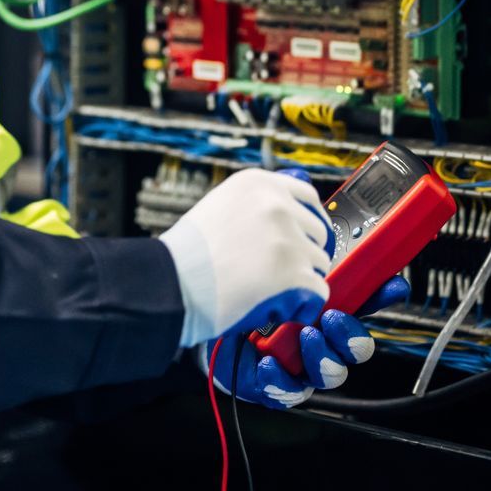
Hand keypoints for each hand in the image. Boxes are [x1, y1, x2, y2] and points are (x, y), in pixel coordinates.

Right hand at [159, 167, 331, 348]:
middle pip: (317, 232)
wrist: (171, 285)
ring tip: (268, 289)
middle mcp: (277, 205)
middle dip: (303, 254)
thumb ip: (255, 206)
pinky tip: (279, 306)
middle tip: (277, 272)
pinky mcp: (294, 273)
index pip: (308, 196)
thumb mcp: (220, 206)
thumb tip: (288, 219)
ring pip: (319, 263)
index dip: (307, 222)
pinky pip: (318, 291)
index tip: (304, 238)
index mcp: (259, 184)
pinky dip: (303, 304)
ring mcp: (288, 238)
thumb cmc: (186, 256)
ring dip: (300, 280)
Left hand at [208, 276, 410, 408]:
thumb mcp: (275, 265)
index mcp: (323, 306)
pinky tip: (268, 361)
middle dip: (350, 335)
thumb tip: (349, 239)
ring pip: (332, 373)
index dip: (382, 297)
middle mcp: (317, 336)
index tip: (388, 286)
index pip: (365, 305)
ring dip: (321, 356)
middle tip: (330, 317)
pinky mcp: (275, 384)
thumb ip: (312, 257)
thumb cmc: (238, 288)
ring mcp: (298, 363)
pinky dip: (281, 378)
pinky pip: (291, 391)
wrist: (195, 309)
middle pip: (357, 347)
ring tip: (302, 336)